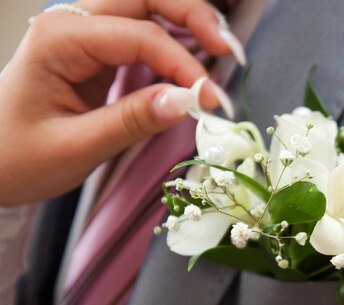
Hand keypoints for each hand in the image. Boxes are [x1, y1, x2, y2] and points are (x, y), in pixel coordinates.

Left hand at [0, 0, 242, 205]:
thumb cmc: (17, 158)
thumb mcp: (76, 146)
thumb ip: (133, 120)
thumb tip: (188, 101)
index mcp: (60, 39)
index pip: (141, 37)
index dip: (184, 67)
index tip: (214, 102)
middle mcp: (72, 23)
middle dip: (195, 16)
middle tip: (229, 51)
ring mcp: (84, 32)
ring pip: (148, 7)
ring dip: (189, 22)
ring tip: (222, 51)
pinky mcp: (96, 50)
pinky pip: (143, 31)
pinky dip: (175, 40)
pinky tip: (195, 58)